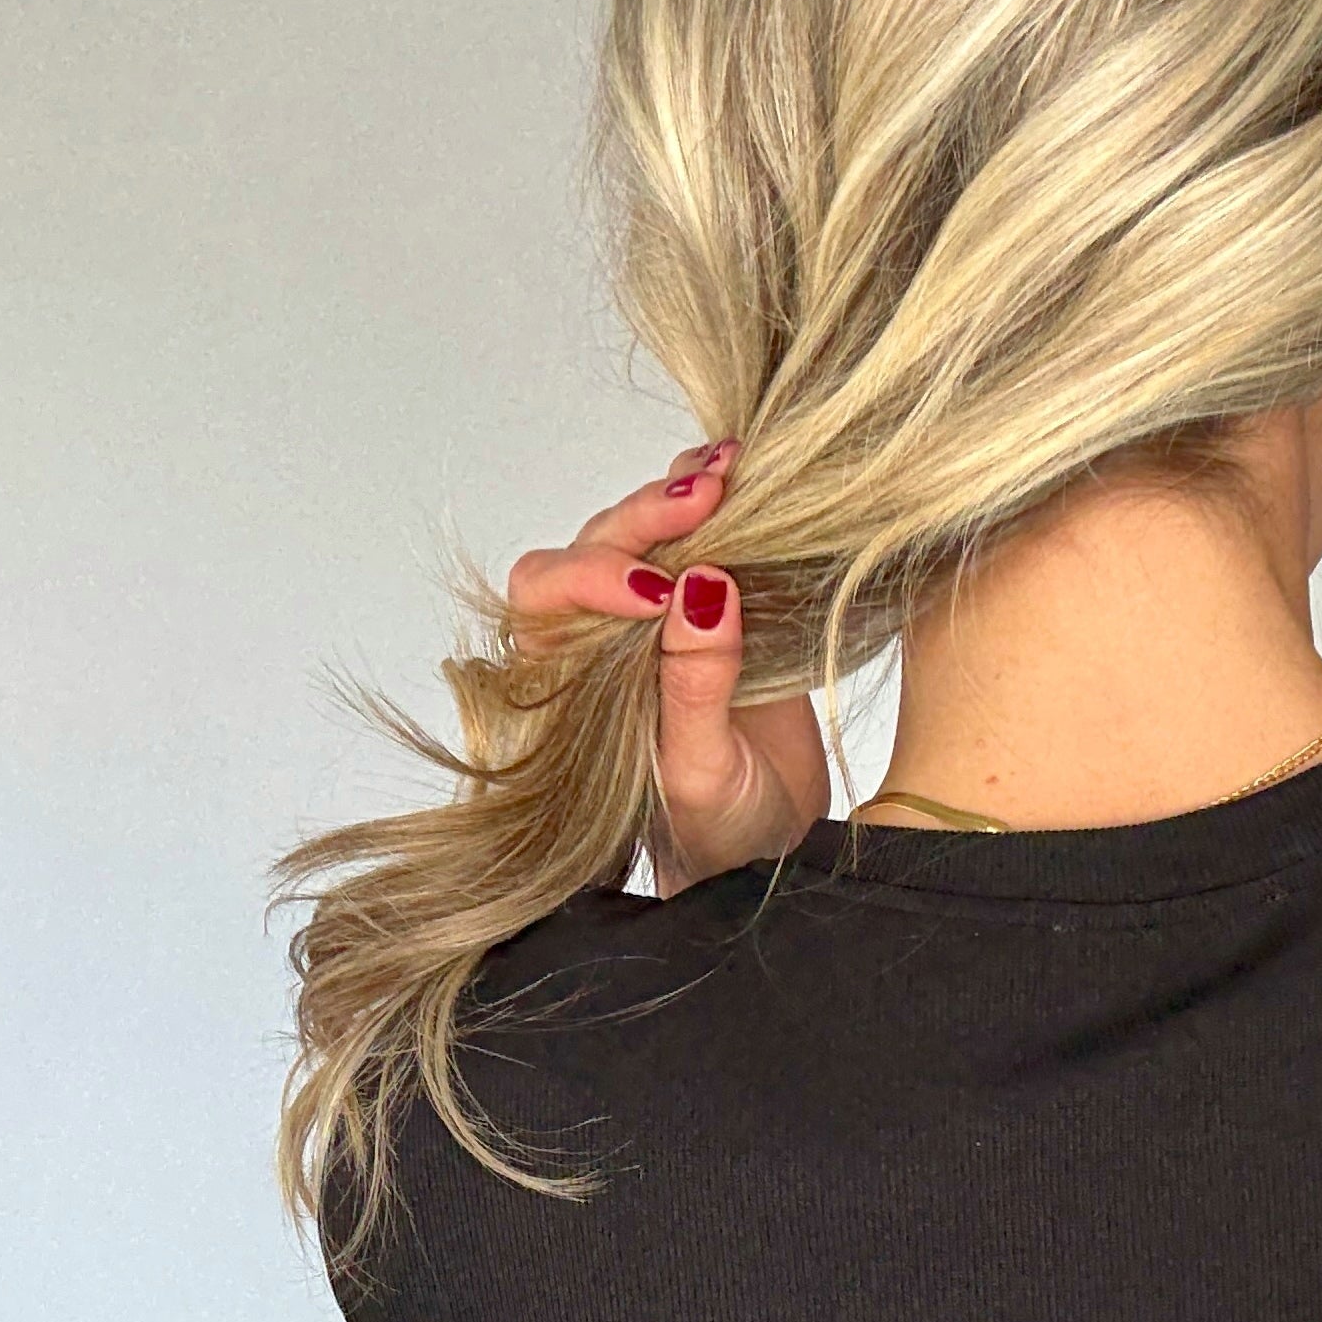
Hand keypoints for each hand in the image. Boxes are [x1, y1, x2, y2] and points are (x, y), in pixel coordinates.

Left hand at [501, 441, 830, 894]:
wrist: (772, 851)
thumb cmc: (716, 834)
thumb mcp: (701, 776)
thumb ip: (692, 689)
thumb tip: (703, 589)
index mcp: (570, 686)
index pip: (549, 599)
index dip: (594, 577)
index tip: (657, 592)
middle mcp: (602, 641)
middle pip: (596, 546)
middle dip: (645, 516)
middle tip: (710, 497)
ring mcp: (659, 618)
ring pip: (643, 529)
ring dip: (679, 495)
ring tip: (731, 470)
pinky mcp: (716, 606)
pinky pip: (703, 536)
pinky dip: (720, 499)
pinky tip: (748, 475)